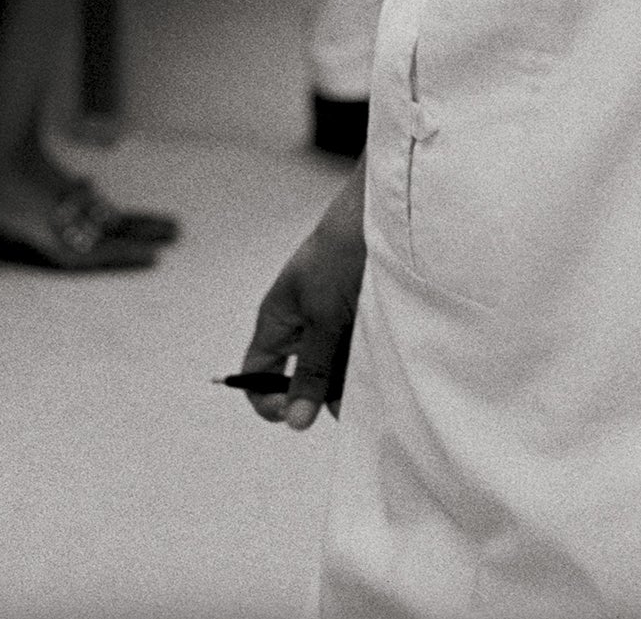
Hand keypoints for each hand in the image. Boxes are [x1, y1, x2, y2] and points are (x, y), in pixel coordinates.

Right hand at [239, 158, 365, 430]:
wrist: (382, 219)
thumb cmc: (339, 257)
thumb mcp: (322, 318)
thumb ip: (311, 371)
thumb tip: (295, 422)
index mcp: (278, 321)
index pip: (258, 374)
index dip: (269, 399)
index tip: (295, 415)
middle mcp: (302, 327)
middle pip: (302, 381)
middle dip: (322, 395)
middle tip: (347, 397)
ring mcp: (332, 326)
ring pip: (335, 373)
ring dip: (350, 380)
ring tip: (369, 370)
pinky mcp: (360, 323)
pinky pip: (359, 358)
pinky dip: (369, 366)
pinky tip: (383, 363)